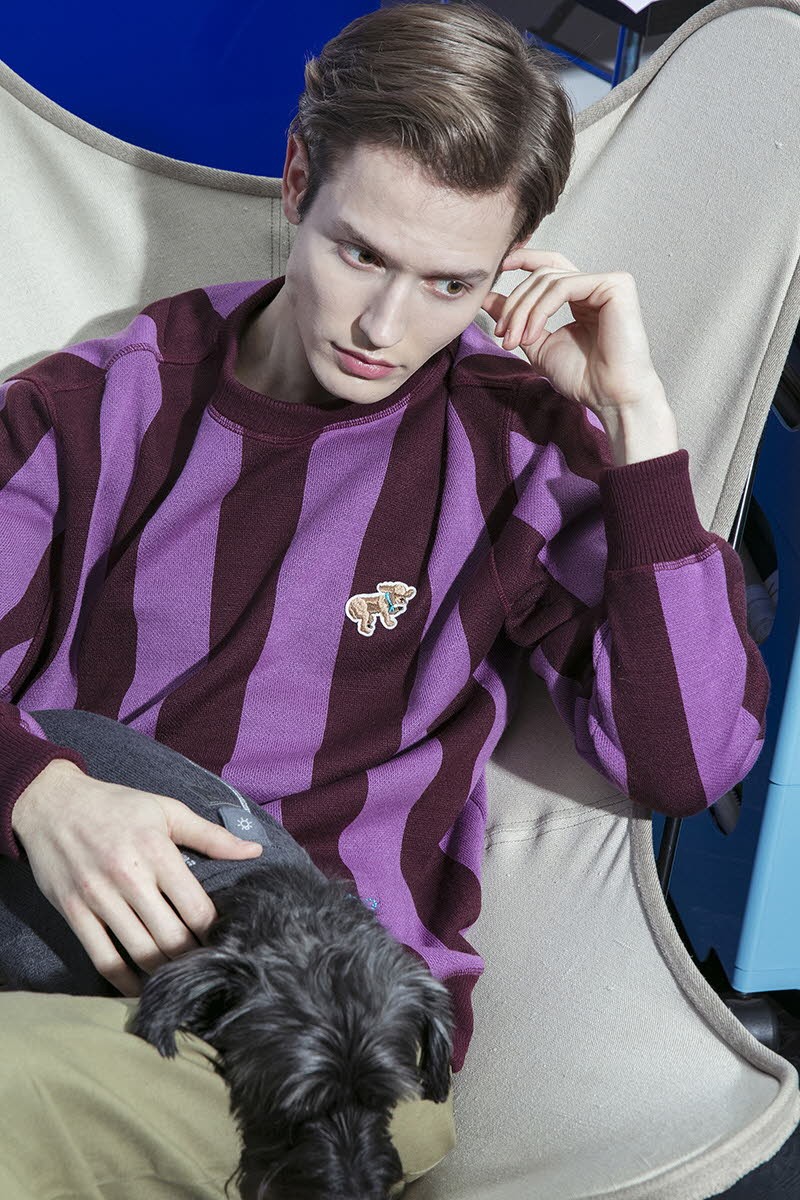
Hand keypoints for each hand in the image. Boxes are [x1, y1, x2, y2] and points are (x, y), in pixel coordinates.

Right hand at [12, 759, 262, 995]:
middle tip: (210, 970)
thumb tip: (255, 850)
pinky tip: (141, 989)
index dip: (215, 933)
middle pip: (170, 937)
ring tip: (183, 982)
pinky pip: (102, 958)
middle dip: (194, 958)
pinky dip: (123, 981)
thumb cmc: (116, 805)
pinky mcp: (73, 912)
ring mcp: (98, 898)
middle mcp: (128, 877)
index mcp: (156, 851)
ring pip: (139, 952)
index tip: (228, 943)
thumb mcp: (166, 809)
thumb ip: (211, 835)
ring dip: (164, 974)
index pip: (196, 907)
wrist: (52, 802)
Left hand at [481, 249, 666, 414]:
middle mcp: (594, 286)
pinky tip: (532, 334)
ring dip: (524, 310)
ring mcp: (606, 283)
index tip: (498, 268)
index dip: (523, 260)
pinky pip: (564, 286)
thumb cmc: (581, 378)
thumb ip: (516, 318)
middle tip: (503, 334)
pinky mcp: (615, 285)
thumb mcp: (536, 343)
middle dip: (515, 303)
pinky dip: (541, 309)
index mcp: (579, 297)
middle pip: (542, 274)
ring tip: (515, 340)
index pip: (549, 267)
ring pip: (549, 280)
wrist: (608, 396)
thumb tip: (488, 296)